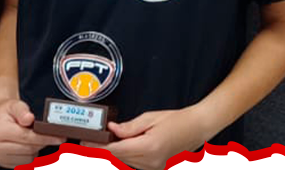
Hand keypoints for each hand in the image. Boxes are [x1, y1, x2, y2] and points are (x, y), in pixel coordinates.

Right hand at [0, 99, 65, 167]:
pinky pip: (24, 163)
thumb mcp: (15, 105)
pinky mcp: (4, 162)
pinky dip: (30, 155)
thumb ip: (22, 111)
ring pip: (29, 158)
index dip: (45, 137)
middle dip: (43, 142)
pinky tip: (29, 145)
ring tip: (35, 138)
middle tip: (54, 136)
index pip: (26, 137)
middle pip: (29, 149)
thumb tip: (29, 118)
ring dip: (36, 149)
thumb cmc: (7, 112)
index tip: (60, 138)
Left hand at [82, 107, 211, 169]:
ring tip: (105, 140)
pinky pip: (135, 163)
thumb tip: (111, 129)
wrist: (197, 128)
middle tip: (90, 140)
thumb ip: (129, 127)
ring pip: (126, 162)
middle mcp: (152, 162)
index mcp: (149, 147)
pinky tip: (123, 145)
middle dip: (104, 149)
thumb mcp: (149, 118)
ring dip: (115, 152)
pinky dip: (127, 155)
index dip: (99, 147)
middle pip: (119, 158)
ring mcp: (155, 168)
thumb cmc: (176, 120)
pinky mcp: (157, 168)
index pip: (116, 150)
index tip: (87, 144)